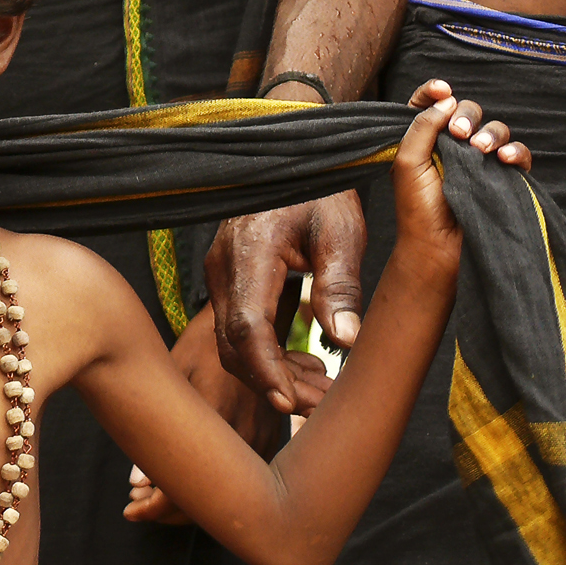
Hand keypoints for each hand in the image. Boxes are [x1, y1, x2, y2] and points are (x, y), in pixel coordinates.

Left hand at [123, 306, 329, 523]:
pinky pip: (241, 477)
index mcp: (214, 421)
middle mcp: (244, 437)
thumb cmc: (200, 348)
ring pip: (225, 493)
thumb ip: (154, 433)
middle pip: (205, 501)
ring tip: (151, 490)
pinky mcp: (272, 439)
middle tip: (135, 503)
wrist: (248, 326)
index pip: (183, 487)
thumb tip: (135, 483)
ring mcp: (263, 441)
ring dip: (189, 497)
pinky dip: (213, 484)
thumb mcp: (171, 380)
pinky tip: (185, 476)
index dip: (154, 507)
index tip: (130, 508)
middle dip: (167, 509)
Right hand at [205, 191, 363, 414]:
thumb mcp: (341, 230)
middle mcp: (224, 266)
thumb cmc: (320, 189)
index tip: (289, 401)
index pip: (246, 325)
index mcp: (250, 252)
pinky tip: (307, 367)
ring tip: (321, 390)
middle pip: (234, 344)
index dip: (265, 368)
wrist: (295, 158)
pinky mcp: (230, 281)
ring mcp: (221, 275)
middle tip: (321, 406)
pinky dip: (269, 356)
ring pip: (234, 343)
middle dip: (273, 383)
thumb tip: (345, 341)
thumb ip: (339, 285)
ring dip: (272, 374)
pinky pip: (240, 330)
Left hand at [392, 79, 530, 270]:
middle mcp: (451, 147)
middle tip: (458, 133)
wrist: (438, 248)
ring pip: (494, 130)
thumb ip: (421, 127)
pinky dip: (514, 151)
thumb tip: (446, 100)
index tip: (442, 90)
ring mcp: (477, 162)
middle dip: (466, 115)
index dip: (435, 92)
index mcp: (423, 141)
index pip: (430, 104)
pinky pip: (516, 154)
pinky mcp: (500, 178)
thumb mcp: (407, 163)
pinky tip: (503, 158)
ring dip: (490, 133)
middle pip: (466, 112)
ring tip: (481, 149)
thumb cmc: (417, 209)